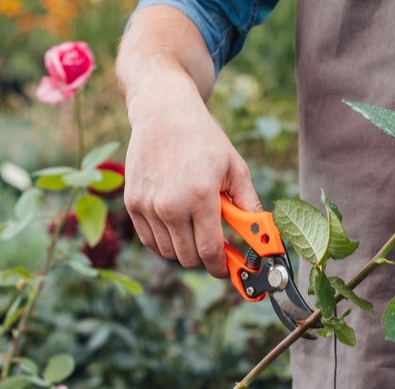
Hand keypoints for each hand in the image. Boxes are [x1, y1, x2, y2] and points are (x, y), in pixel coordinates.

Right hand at [123, 71, 261, 277]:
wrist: (163, 113)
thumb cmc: (204, 140)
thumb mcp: (235, 168)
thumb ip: (249, 206)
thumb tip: (262, 236)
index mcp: (200, 197)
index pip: (210, 252)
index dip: (222, 267)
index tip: (230, 269)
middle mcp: (170, 205)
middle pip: (188, 258)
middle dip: (206, 260)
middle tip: (217, 249)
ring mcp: (147, 206)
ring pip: (169, 252)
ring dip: (185, 249)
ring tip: (197, 229)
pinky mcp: (132, 204)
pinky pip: (150, 241)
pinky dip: (165, 242)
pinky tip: (177, 226)